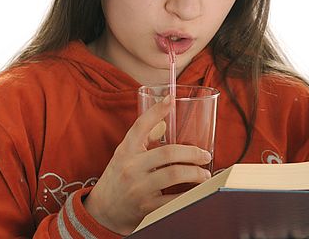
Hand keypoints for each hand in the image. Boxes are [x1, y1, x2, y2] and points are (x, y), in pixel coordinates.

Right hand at [83, 95, 211, 234]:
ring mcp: (138, 188)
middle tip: (205, 154)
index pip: (141, 125)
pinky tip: (197, 190)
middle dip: (192, 153)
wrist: (103, 209)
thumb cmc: (120, 175)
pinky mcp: (146, 208)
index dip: (156, 110)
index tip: (170, 98)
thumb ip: (144, 137)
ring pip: (174, 175)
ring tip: (204, 173)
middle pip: (168, 153)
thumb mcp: (126, 153)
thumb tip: (168, 113)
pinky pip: (173, 199)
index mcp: (126, 149)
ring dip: (195, 173)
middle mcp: (131, 167)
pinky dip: (189, 194)